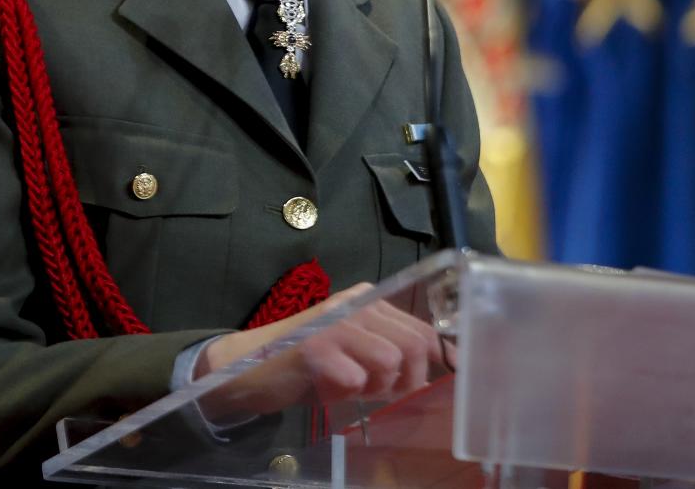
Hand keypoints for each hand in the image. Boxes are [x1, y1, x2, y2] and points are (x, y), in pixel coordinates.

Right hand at [197, 283, 452, 417]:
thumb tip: (434, 372)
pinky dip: (349, 393)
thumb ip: (390, 354)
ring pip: (390, 361)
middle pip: (413, 344)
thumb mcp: (355, 352)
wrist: (247, 367)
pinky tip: (330, 388)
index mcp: (368, 301)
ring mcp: (334, 324)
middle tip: (386, 392)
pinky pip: (356, 380)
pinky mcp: (315, 348)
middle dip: (409, 379)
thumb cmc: (308, 363)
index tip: (447, 377)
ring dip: (377, 387)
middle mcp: (355, 305)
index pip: (421, 329)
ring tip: (353, 387)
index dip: (441, 358)